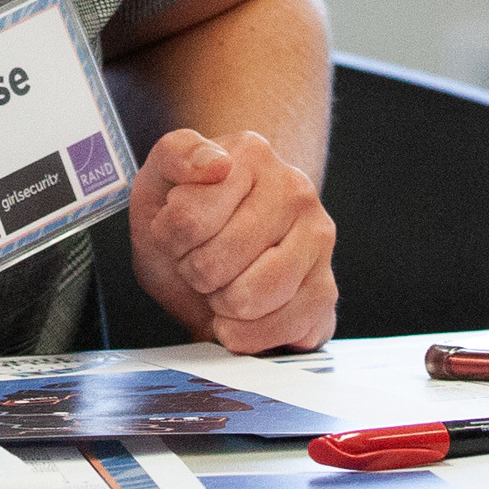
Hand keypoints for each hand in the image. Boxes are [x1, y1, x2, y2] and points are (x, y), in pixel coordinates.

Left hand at [129, 128, 335, 351]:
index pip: (189, 219)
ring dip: (221, 303)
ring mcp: (318, 240)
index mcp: (251, 155)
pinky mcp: (328, 287)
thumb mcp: (160, 176)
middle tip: (197, 260)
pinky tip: (238, 317)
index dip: (169, 239)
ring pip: (255, 296)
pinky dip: (251, 333)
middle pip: (219, 261)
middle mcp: (295, 192)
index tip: (174, 232)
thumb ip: (175, 155)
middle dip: (194, 271)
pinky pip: (287, 327)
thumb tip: (215, 163)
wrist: (215, 239)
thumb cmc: (184, 208)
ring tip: (219, 284)